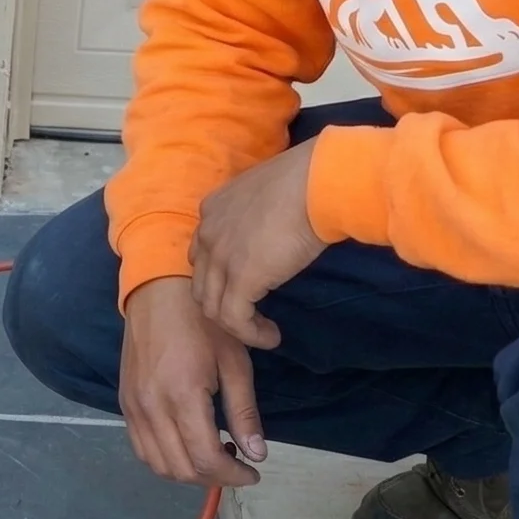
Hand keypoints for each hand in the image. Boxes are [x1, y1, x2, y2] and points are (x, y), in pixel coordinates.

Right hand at [120, 277, 261, 487]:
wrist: (157, 292)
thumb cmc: (202, 322)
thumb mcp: (235, 362)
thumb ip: (244, 412)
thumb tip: (257, 454)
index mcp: (182, 396)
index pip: (206, 458)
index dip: (233, 475)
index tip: (253, 473)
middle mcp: (152, 408)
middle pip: (181, 468)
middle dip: (213, 478)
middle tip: (236, 466)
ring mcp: (133, 407)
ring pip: (158, 464)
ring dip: (188, 473)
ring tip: (212, 458)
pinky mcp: (125, 404)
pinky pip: (141, 448)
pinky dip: (165, 459)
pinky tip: (186, 447)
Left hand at [191, 138, 326, 348]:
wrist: (316, 185)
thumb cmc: (305, 182)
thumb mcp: (269, 195)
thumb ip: (259, 215)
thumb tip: (275, 232)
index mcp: (213, 210)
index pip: (202, 253)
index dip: (220, 276)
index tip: (246, 287)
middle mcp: (207, 233)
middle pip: (202, 283)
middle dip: (222, 304)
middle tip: (251, 314)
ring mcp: (219, 257)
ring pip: (212, 307)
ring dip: (237, 326)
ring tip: (263, 332)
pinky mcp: (239, 280)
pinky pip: (234, 319)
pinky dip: (251, 334)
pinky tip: (272, 336)